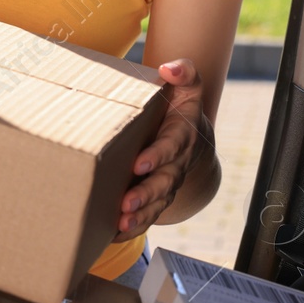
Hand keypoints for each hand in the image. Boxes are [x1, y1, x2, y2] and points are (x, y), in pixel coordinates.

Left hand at [115, 58, 211, 242]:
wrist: (189, 133)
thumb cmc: (178, 106)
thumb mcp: (186, 85)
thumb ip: (183, 72)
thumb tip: (170, 68)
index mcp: (181, 135)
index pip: (172, 147)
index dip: (158, 156)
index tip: (139, 163)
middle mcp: (177, 163)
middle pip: (165, 182)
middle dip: (146, 194)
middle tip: (126, 203)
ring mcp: (167, 183)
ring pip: (158, 204)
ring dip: (141, 216)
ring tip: (122, 224)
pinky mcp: (156, 196)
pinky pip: (149, 215)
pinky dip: (133, 227)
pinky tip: (113, 235)